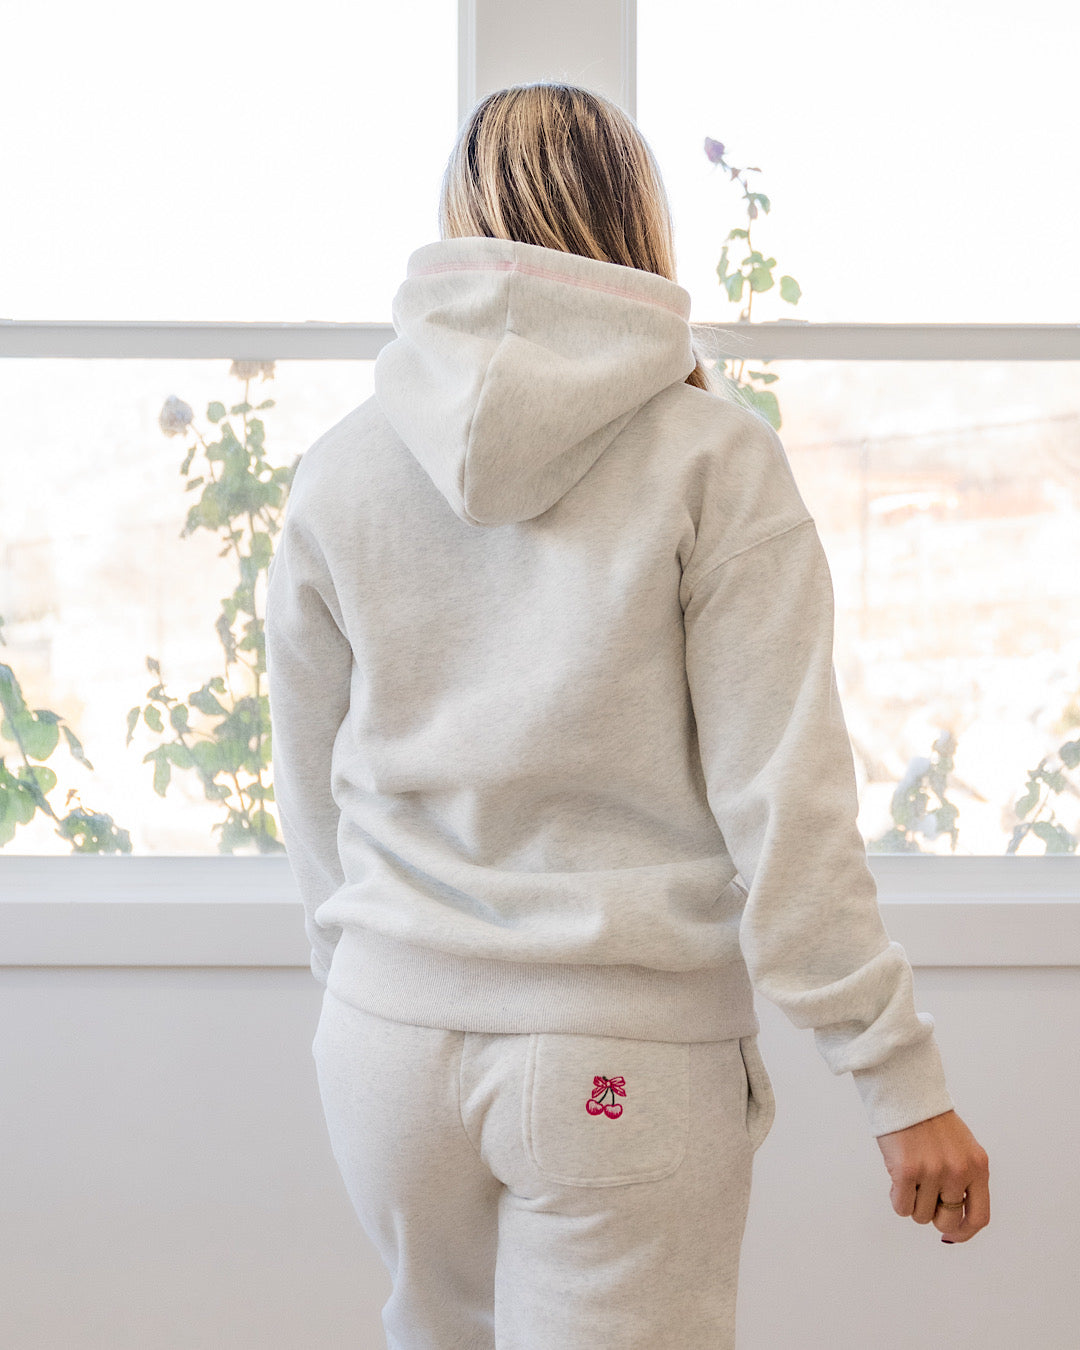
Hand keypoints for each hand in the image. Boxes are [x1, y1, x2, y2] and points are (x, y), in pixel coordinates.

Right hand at [875, 1108, 989, 1243]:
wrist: (906, 1093)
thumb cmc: (931, 1123)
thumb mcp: (961, 1150)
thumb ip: (964, 1181)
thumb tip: (953, 1227)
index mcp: (977, 1167)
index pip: (979, 1217)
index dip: (964, 1233)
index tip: (951, 1235)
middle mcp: (958, 1171)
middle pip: (947, 1221)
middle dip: (933, 1215)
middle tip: (923, 1195)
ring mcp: (933, 1171)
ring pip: (921, 1215)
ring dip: (913, 1202)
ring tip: (910, 1178)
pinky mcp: (906, 1171)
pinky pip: (901, 1206)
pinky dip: (897, 1198)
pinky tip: (896, 1179)